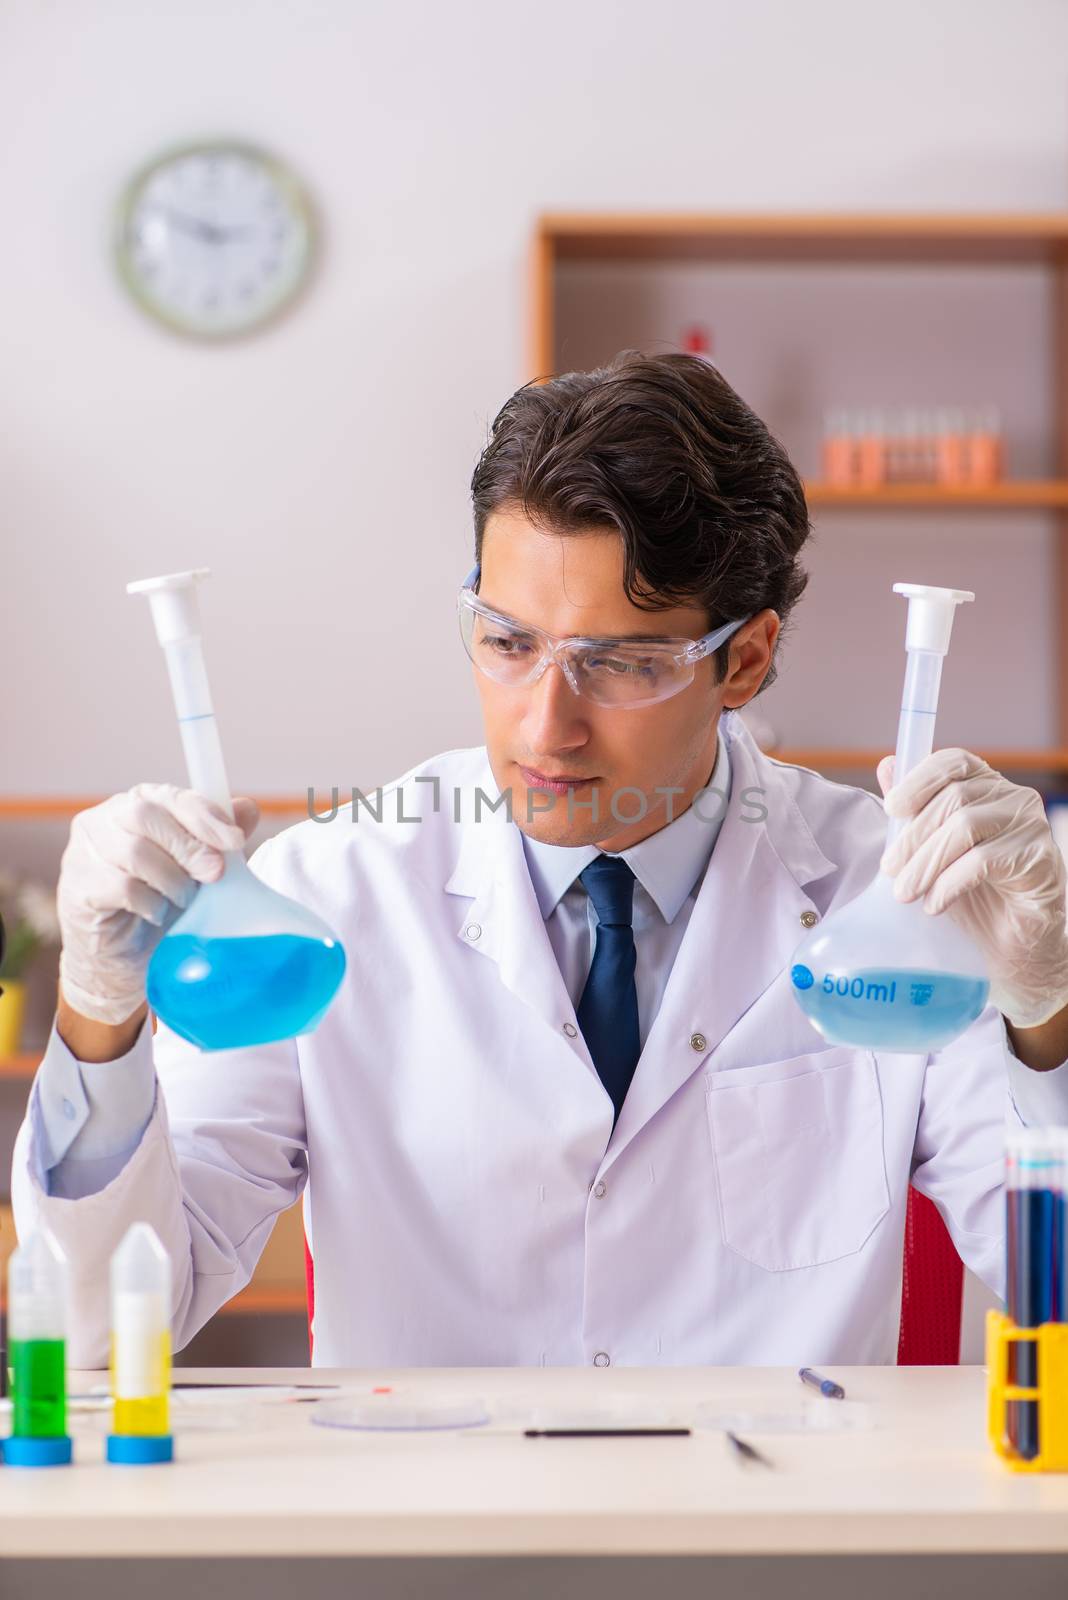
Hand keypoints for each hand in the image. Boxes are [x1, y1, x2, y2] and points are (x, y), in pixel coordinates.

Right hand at [57, 783, 259, 1025]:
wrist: (124, 957)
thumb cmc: (160, 902)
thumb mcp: (197, 870)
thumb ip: (218, 838)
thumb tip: (247, 809)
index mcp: (138, 804)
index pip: (171, 796)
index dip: (205, 815)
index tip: (235, 839)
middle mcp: (105, 820)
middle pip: (146, 815)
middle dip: (189, 846)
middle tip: (215, 873)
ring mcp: (84, 852)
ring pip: (134, 851)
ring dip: (172, 879)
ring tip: (186, 899)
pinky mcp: (79, 887)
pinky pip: (122, 887)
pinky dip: (151, 902)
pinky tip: (160, 913)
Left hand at [877, 748, 1067, 1029]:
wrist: (1011, 947)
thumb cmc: (973, 895)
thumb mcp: (932, 851)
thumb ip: (914, 811)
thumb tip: (886, 765)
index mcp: (987, 786)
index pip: (953, 761)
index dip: (919, 779)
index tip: (892, 809)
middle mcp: (1014, 797)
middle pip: (954, 799)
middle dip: (913, 837)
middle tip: (889, 869)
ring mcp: (1032, 826)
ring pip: (966, 827)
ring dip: (926, 863)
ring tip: (905, 892)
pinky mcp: (1042, 858)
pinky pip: (984, 860)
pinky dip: (950, 882)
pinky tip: (935, 904)